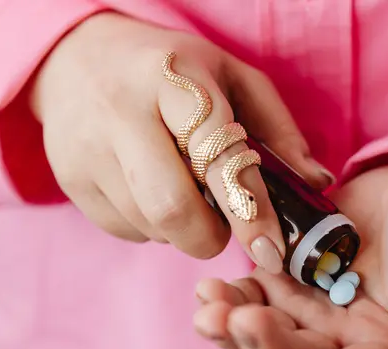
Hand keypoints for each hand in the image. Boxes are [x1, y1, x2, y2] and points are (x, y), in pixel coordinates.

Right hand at [30, 12, 333, 270]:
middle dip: (210, 236)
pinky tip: (152, 192)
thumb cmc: (172, 71)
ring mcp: (87, 148)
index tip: (271, 252)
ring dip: (182, 229)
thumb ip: (279, 128)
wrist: (77, 57)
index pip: (216, 155)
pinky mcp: (70, 179)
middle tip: (223, 229)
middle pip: (172, 207)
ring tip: (185, 191)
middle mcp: (122, 111)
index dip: (249, 210)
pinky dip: (152, 226)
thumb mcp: (231, 76)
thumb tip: (318, 181)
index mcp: (173, 80)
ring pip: (150, 226)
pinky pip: (125, 230)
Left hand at [192, 155, 387, 348]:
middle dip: (262, 343)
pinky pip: (258, 286)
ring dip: (235, 320)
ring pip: (267, 325)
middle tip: (234, 321)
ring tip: (207, 305)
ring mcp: (317, 308)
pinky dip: (235, 286)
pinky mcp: (296, 272)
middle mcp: (346, 341)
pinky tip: (209, 280)